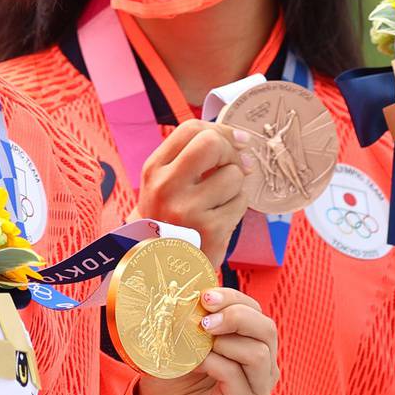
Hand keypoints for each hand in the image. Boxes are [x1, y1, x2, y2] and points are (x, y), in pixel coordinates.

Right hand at [137, 119, 252, 263]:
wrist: (160, 265)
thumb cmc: (170, 217)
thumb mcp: (166, 183)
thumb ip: (192, 157)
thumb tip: (241, 140)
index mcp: (154, 169)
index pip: (191, 129)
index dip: (221, 130)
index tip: (236, 141)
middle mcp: (166, 186)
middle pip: (211, 144)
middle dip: (231, 152)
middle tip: (235, 166)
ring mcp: (188, 209)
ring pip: (234, 175)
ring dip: (236, 186)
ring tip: (220, 200)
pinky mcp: (210, 230)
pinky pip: (241, 202)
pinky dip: (237, 207)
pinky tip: (221, 218)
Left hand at [137, 287, 277, 394]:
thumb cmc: (174, 377)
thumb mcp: (183, 340)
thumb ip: (192, 317)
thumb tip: (187, 286)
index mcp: (252, 344)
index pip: (257, 312)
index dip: (234, 298)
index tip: (204, 296)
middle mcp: (263, 367)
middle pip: (267, 329)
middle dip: (235, 316)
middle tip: (204, 319)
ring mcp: (257, 389)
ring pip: (258, 353)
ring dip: (224, 342)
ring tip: (198, 345)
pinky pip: (236, 375)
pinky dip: (212, 363)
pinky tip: (194, 365)